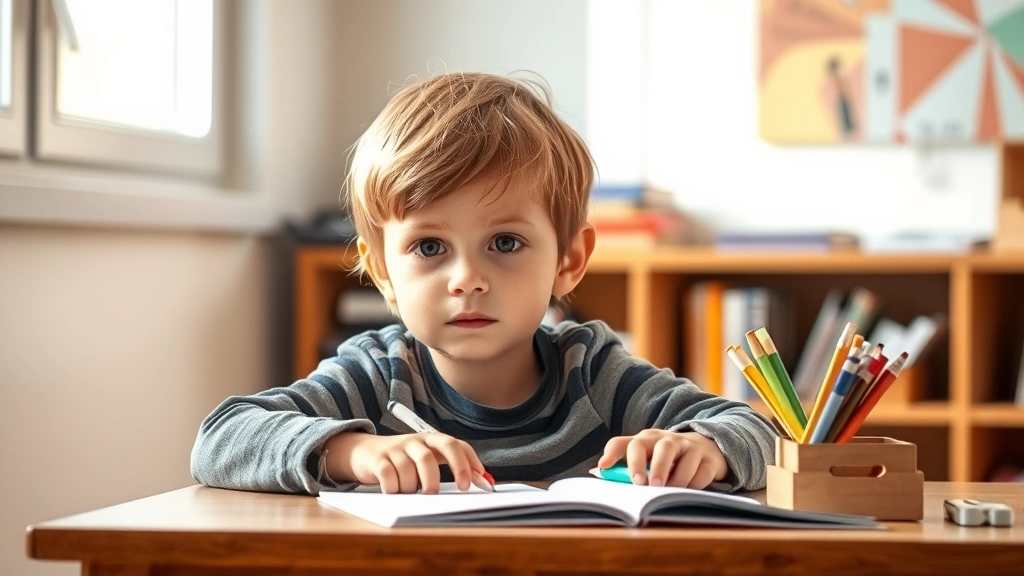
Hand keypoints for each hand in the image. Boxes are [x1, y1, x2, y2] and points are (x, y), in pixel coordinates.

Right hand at [325, 432, 485, 493]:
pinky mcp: (378, 460)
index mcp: (431, 440)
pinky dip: (393, 488)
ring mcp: (396, 449)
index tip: (478, 481)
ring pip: (409, 470)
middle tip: (437, 494)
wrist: (365, 452)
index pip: (455, 445)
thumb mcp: (428, 458)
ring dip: (412, 487)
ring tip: (410, 493)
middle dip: (435, 478)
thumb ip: (453, 465)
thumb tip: (483, 480)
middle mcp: (415, 442)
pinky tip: (393, 491)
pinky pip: (389, 475)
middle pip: (430, 456)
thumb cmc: (403, 459)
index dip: (468, 462)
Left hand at [597, 429, 727, 488]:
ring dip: (675, 478)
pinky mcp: (708, 459)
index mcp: (646, 439)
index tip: (603, 467)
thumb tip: (598, 473)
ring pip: (682, 458)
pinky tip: (689, 490)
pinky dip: (695, 484)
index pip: (625, 442)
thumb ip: (624, 466)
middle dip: (653, 466)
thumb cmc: (667, 457)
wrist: (706, 446)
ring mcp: (690, 447)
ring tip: (668, 492)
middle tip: (646, 485)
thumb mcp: (647, 456)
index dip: (612, 453)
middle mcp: (667, 439)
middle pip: (660, 447)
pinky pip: (701, 472)